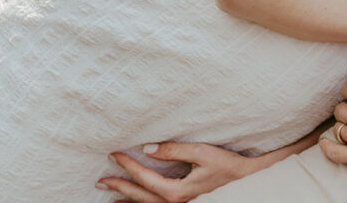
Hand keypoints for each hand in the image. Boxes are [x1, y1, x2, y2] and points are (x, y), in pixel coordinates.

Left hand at [99, 143, 261, 202]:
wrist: (245, 176)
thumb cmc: (226, 163)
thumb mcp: (200, 152)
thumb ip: (173, 150)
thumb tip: (148, 148)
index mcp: (176, 191)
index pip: (145, 178)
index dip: (128, 166)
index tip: (114, 154)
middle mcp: (175, 201)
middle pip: (141, 195)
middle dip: (120, 187)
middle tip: (101, 179)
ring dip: (128, 198)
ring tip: (111, 197)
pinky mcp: (184, 199)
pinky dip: (143, 201)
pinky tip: (138, 199)